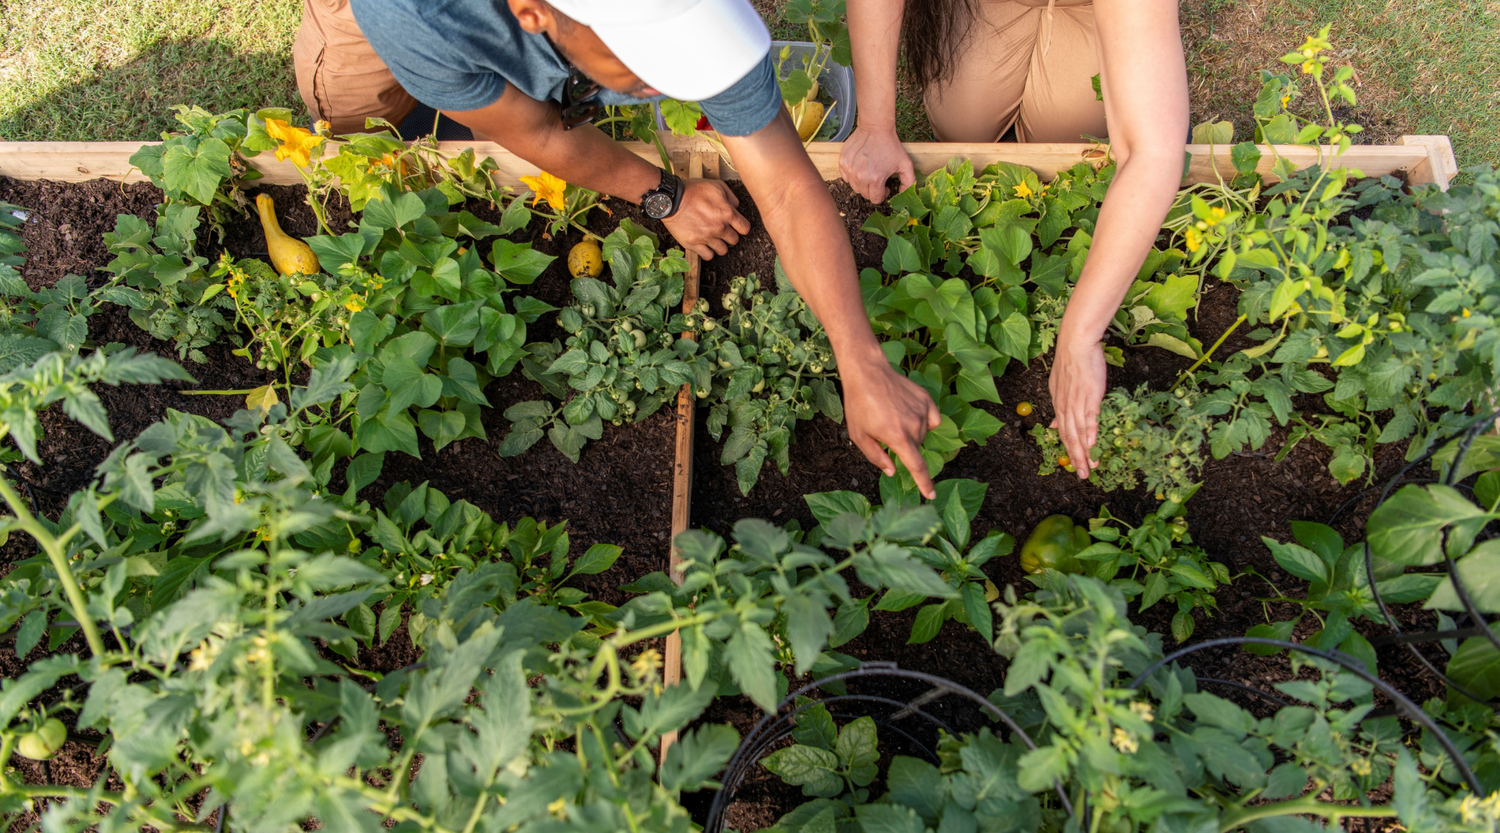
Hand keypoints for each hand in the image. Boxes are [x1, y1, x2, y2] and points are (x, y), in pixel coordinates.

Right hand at [661, 179, 751, 260]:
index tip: (736, 226)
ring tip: (713, 238)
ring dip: (719, 245)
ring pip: (722, 250)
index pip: (745, 228)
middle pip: (734, 240)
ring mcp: (706, 237)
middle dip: (729, 235)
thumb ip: (731, 197)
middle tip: (722, 231)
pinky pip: (708, 256)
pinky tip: (704, 244)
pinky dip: (708, 252)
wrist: (671, 198)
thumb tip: (736, 207)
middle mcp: (719, 227)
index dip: (741, 227)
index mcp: (727, 213)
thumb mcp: (716, 185)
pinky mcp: (693, 244)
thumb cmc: (693, 190)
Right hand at [839, 123, 915, 203]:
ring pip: (855, 187)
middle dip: (873, 189)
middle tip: (878, 178)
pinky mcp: (843, 163)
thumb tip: (903, 195)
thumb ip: (909, 182)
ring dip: (863, 183)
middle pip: (865, 194)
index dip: (883, 194)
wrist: (875, 128)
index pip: (876, 199)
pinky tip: (861, 167)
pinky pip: (846, 177)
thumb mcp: (906, 164)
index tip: (885, 186)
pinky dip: (853, 176)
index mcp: (875, 179)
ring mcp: (849, 169)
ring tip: (870, 171)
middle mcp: (860, 176)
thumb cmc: (891, 145)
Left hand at [842, 351, 941, 498]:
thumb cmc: (859, 405)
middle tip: (885, 429)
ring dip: (911, 431)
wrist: (868, 373)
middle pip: (915, 447)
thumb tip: (892, 471)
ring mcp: (922, 412)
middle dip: (903, 445)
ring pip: (923, 433)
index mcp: (898, 438)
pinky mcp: (926, 400)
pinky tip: (909, 411)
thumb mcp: (859, 436)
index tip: (931, 496)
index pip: (917, 467)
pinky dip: (923, 420)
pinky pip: (932, 419)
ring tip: (892, 415)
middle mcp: (914, 426)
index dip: (925, 484)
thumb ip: (876, 457)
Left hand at [1048, 333, 1108, 479]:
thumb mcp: (1059, 388)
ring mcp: (1077, 402)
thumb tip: (1055, 426)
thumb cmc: (1071, 364)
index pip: (1064, 434)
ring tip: (1090, 467)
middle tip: (1083, 476)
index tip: (1076, 467)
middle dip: (1077, 459)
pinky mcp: (1090, 395)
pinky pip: (1089, 416)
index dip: (1070, 452)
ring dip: (1084, 451)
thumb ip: (1059, 409)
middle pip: (1070, 438)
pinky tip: (1093, 444)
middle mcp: (1066, 407)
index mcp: (1059, 406)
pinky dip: (1090, 431)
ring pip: (1079, 432)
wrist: (1075, 344)